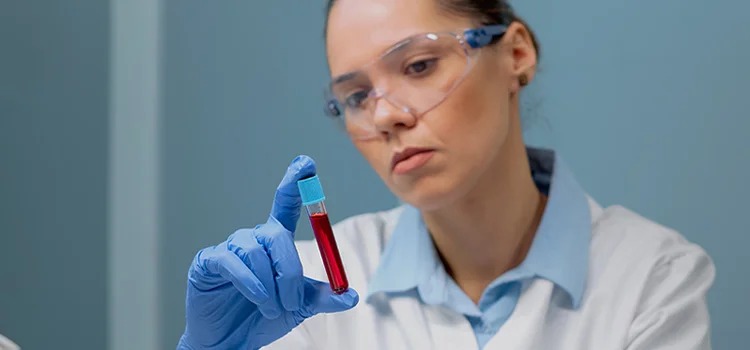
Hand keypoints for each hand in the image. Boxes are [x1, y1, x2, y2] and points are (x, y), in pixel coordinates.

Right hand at [178, 155, 358, 349]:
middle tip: (293, 300)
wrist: (233, 342)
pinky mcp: (209, 262)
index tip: (307, 164)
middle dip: (290, 268)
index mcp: (275, 242)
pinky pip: (233, 263)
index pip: (286, 204)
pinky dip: (251, 283)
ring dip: (270, 284)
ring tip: (272, 308)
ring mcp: (230, 249)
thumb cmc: (264, 318)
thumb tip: (351, 295)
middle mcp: (253, 239)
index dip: (295, 183)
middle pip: (276, 233)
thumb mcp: (300, 306)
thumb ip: (323, 297)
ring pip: (256, 251)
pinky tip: (259, 300)